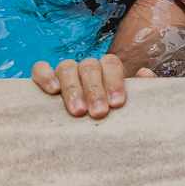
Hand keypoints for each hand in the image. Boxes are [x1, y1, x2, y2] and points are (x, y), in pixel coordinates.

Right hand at [31, 54, 156, 117]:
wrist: (88, 121)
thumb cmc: (109, 109)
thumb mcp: (128, 101)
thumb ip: (142, 87)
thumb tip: (144, 73)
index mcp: (107, 68)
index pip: (110, 63)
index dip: (114, 82)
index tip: (117, 104)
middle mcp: (86, 66)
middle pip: (90, 67)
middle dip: (95, 90)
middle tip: (99, 113)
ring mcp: (66, 70)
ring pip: (67, 68)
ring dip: (73, 89)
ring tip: (78, 111)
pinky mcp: (43, 77)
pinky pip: (40, 69)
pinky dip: (45, 76)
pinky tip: (52, 91)